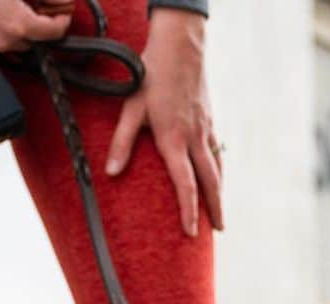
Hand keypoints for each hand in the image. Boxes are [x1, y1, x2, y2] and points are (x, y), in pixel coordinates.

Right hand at [0, 0, 70, 54]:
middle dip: (37, 26)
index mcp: (19, 24)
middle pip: (34, 40)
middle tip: (33, 8)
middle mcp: (5, 42)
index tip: (62, 14)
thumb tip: (60, 0)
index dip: (62, 20)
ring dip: (15, 31)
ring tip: (7, 10)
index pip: (54, 32)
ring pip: (12, 45)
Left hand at [105, 9, 222, 236]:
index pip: (185, 184)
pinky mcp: (209, 120)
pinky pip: (217, 151)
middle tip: (219, 231)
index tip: (191, 233)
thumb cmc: (151, 75)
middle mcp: (193, 139)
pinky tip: (217, 178)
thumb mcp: (130, 107)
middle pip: (210, 182)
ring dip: (219, 193)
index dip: (188, 211)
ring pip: (217, 168)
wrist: (181, 45)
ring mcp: (205, 129)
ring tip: (220, 213)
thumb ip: (122, 142)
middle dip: (214, 209)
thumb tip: (110, 173)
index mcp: (173, 139)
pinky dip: (219, 170)